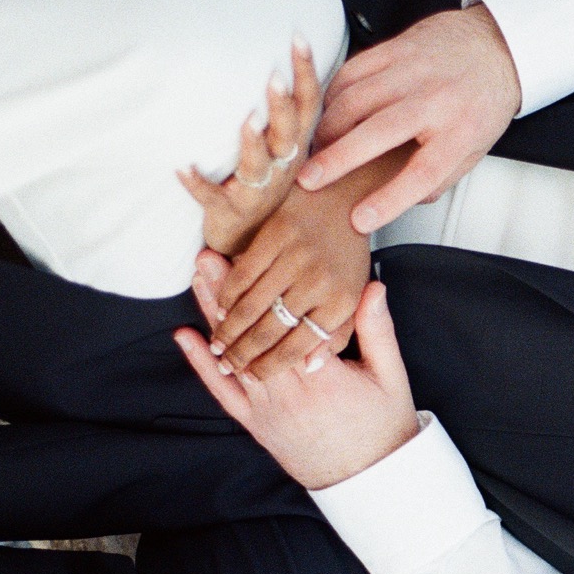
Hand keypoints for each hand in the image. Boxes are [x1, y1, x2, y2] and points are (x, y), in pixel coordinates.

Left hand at [175, 281, 418, 490]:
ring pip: (233, 355)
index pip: (284, 324)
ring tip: (198, 280)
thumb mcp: (391, 375)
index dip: (262, 289)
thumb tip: (372, 287)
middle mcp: (288, 393)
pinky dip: (202, 365)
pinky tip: (185, 337)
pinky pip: (223, 393)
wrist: (369, 479)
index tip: (248, 257)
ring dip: (212, 316)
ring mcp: (268, 410)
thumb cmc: (382, 426)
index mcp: (323, 378)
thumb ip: (378, 330)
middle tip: (208, 258)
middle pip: (251, 334)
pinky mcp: (256, 424)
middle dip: (227, 292)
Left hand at [179, 39, 322, 256]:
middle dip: (282, 106)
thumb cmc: (266, 190)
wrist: (254, 242)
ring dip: (252, 143)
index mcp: (295, 148)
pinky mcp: (230, 211)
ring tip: (247, 121)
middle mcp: (282, 168)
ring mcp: (258, 191)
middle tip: (275, 78)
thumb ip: (287, 114)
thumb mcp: (285, 151)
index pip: (308, 106)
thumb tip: (284, 63)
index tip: (299, 40)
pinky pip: (213, 197)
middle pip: (288, 134)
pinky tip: (182, 168)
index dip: (306, 74)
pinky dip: (197, 184)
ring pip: (259, 167)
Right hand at [192, 152, 372, 377]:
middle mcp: (319, 282)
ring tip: (218, 344)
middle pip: (271, 330)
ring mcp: (296, 258)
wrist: (348, 197)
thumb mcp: (355, 296)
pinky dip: (226, 294)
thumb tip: (310, 367)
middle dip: (244, 354)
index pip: (300, 346)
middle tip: (228, 366)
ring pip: (251, 306)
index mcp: (342, 302)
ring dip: (229, 329)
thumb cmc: (348, 253)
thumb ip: (337, 333)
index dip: (272, 366)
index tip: (254, 377)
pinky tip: (219, 308)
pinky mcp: (276, 235)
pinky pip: (242, 274)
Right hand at [298, 4, 521, 235]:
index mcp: (461, 132)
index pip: (423, 173)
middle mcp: (437, 99)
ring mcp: (415, 70)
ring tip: (315, 149)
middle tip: (309, 180)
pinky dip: (332, 94)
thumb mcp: (474, 150)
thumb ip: (437, 178)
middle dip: (338, 159)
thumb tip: (396, 203)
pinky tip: (327, 113)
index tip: (361, 219)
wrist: (496, 48)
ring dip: (327, 127)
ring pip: (356, 98)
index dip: (389, 199)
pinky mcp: (397, 48)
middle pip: (380, 132)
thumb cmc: (483, 102)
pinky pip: (352, 71)